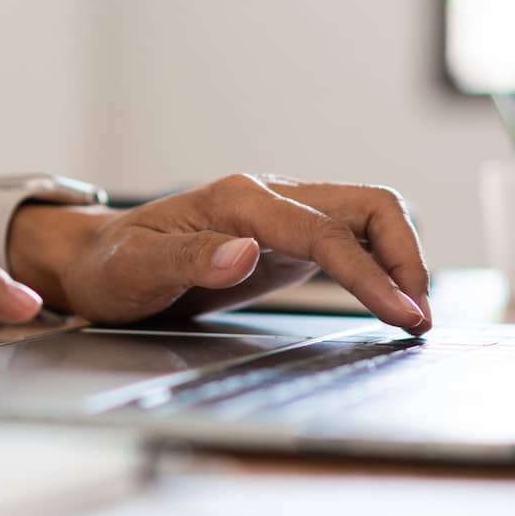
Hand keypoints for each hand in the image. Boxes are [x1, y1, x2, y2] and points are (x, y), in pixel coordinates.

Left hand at [15, 174, 430, 333]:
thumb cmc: (112, 266)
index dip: (371, 274)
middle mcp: (269, 197)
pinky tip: (387, 300)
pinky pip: (349, 239)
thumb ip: (191, 259)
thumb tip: (244, 253)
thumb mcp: (136, 270)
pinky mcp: (285, 237)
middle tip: (418, 318)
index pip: (326, 233)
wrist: (96, 260)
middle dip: (406, 257)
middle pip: (368, 206)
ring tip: (413, 314)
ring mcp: (281, 214)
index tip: (403, 314)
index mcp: (240, 200)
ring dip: (400, 258)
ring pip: (367, 217)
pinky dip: (379, 264)